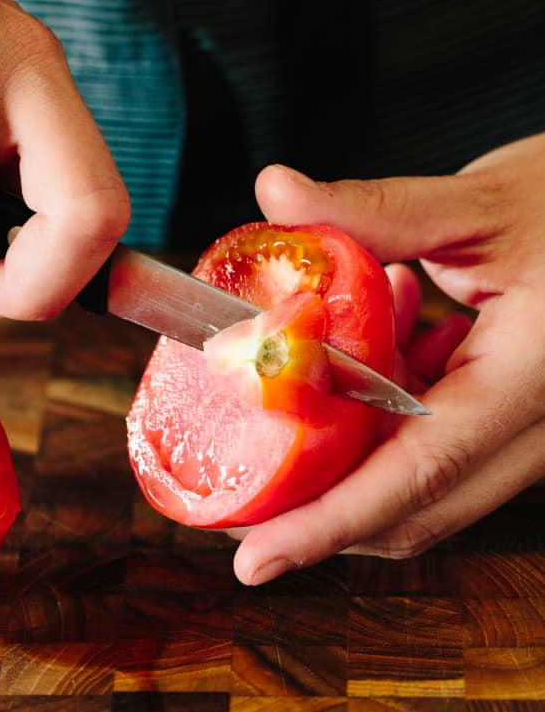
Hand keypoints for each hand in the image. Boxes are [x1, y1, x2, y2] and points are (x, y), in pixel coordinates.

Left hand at [232, 133, 544, 583]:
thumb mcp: (483, 204)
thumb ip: (376, 208)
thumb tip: (276, 190)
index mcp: (530, 383)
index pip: (419, 474)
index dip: (329, 524)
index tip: (254, 559)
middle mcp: (538, 427)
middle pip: (414, 505)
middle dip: (316, 506)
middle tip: (235, 482)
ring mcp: (532, 428)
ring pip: (422, 479)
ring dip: (351, 437)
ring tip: (317, 360)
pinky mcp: (519, 414)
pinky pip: (442, 440)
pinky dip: (391, 406)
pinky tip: (386, 335)